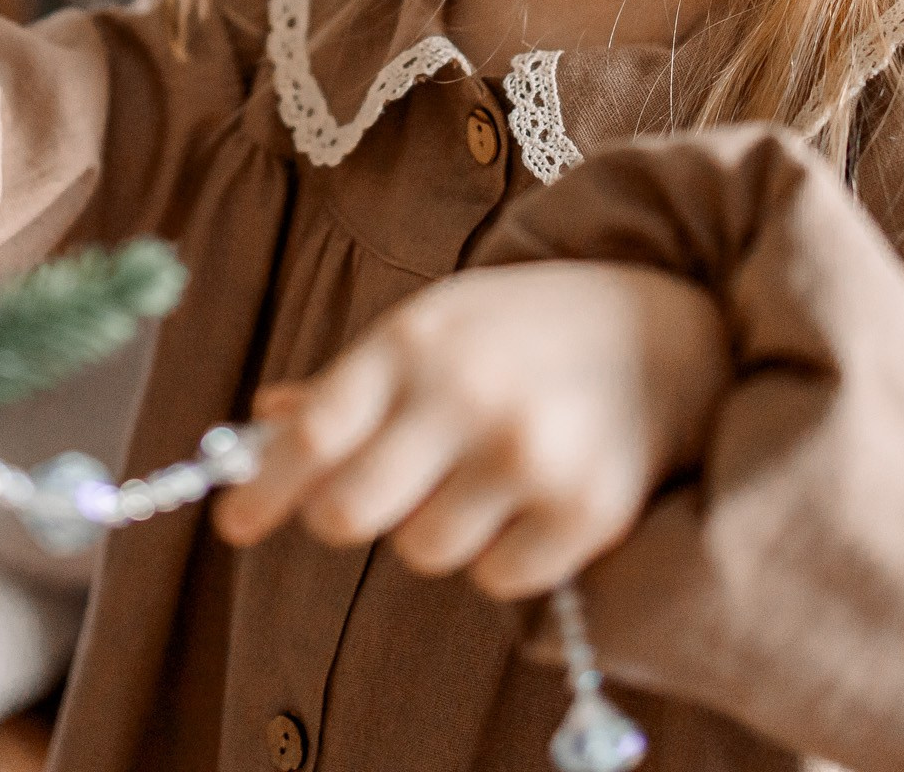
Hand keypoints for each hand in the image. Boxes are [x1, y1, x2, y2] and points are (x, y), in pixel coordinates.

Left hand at [210, 262, 729, 600]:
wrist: (668, 327)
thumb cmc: (524, 328)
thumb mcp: (433, 324)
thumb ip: (349, 384)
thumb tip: (263, 423)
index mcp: (415, 342)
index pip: (315, 434)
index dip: (265, 489)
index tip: (235, 526)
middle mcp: (468, 397)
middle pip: (351, 513)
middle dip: (345, 516)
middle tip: (372, 501)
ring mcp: (531, 458)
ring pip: (423, 551)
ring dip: (435, 529)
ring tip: (478, 478)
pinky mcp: (588, 513)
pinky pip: (497, 579)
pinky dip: (502, 556)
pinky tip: (530, 502)